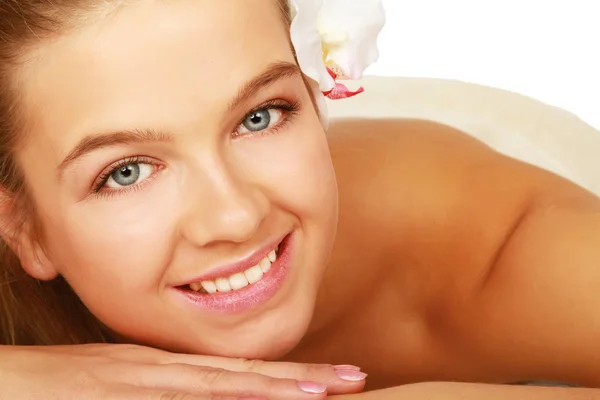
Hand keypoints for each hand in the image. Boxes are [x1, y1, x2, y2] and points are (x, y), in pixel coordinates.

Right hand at [0, 343, 365, 398]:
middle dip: (299, 380)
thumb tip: (191, 395)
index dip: (281, 376)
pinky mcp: (118, 398)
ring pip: (218, 389)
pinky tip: (258, 398)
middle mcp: (155, 373)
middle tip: (352, 379)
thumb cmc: (39, 388)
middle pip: (240, 377)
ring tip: (325, 392)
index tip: (325, 380)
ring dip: (273, 390)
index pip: (232, 374)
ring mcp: (137, 386)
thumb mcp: (105, 388)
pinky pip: (180, 399)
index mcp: (155, 370)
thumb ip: (148, 391)